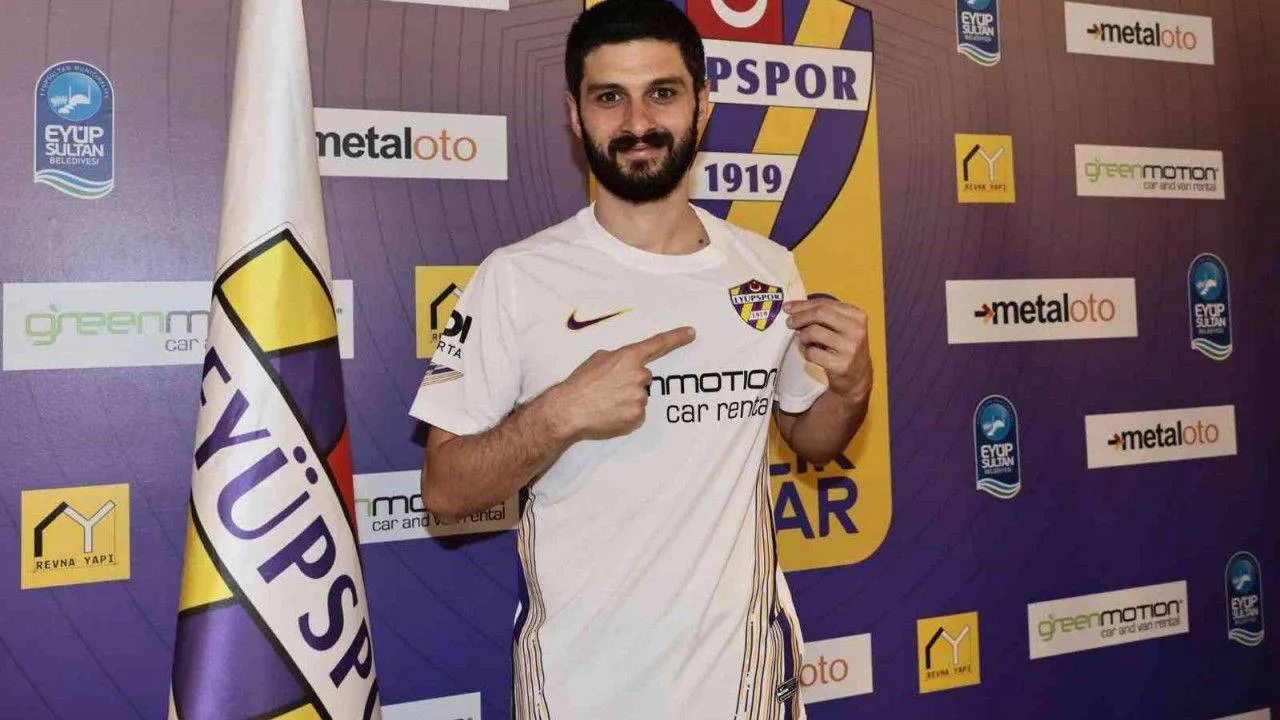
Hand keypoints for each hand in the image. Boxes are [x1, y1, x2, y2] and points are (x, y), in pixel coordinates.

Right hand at [548, 327, 694, 440]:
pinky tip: (610, 413)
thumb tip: (624, 365)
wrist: (569, 410)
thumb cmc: (581, 383)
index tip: (691, 333)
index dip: (676, 338)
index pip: (657, 344)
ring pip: (640, 396)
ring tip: (606, 402)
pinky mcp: (638, 416)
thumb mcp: (598, 359)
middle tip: (610, 388)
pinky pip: (638, 414)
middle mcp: (638, 375)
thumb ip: (618, 359)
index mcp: (628, 357)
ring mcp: (640, 397)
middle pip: (644, 377)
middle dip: (630, 382)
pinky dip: (626, 414)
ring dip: (627, 399)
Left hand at [783, 298, 871, 402]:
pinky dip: (807, 353)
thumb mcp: (841, 327)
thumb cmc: (844, 347)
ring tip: (804, 341)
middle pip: (820, 313)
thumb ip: (823, 316)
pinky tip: (812, 354)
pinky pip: (812, 353)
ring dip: (803, 336)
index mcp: (857, 316)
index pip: (825, 304)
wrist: (858, 377)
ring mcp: (850, 348)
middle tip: (789, 323)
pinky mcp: (841, 365)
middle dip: (800, 317)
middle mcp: (856, 330)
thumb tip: (792, 308)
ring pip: (814, 332)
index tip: (788, 307)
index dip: (804, 304)